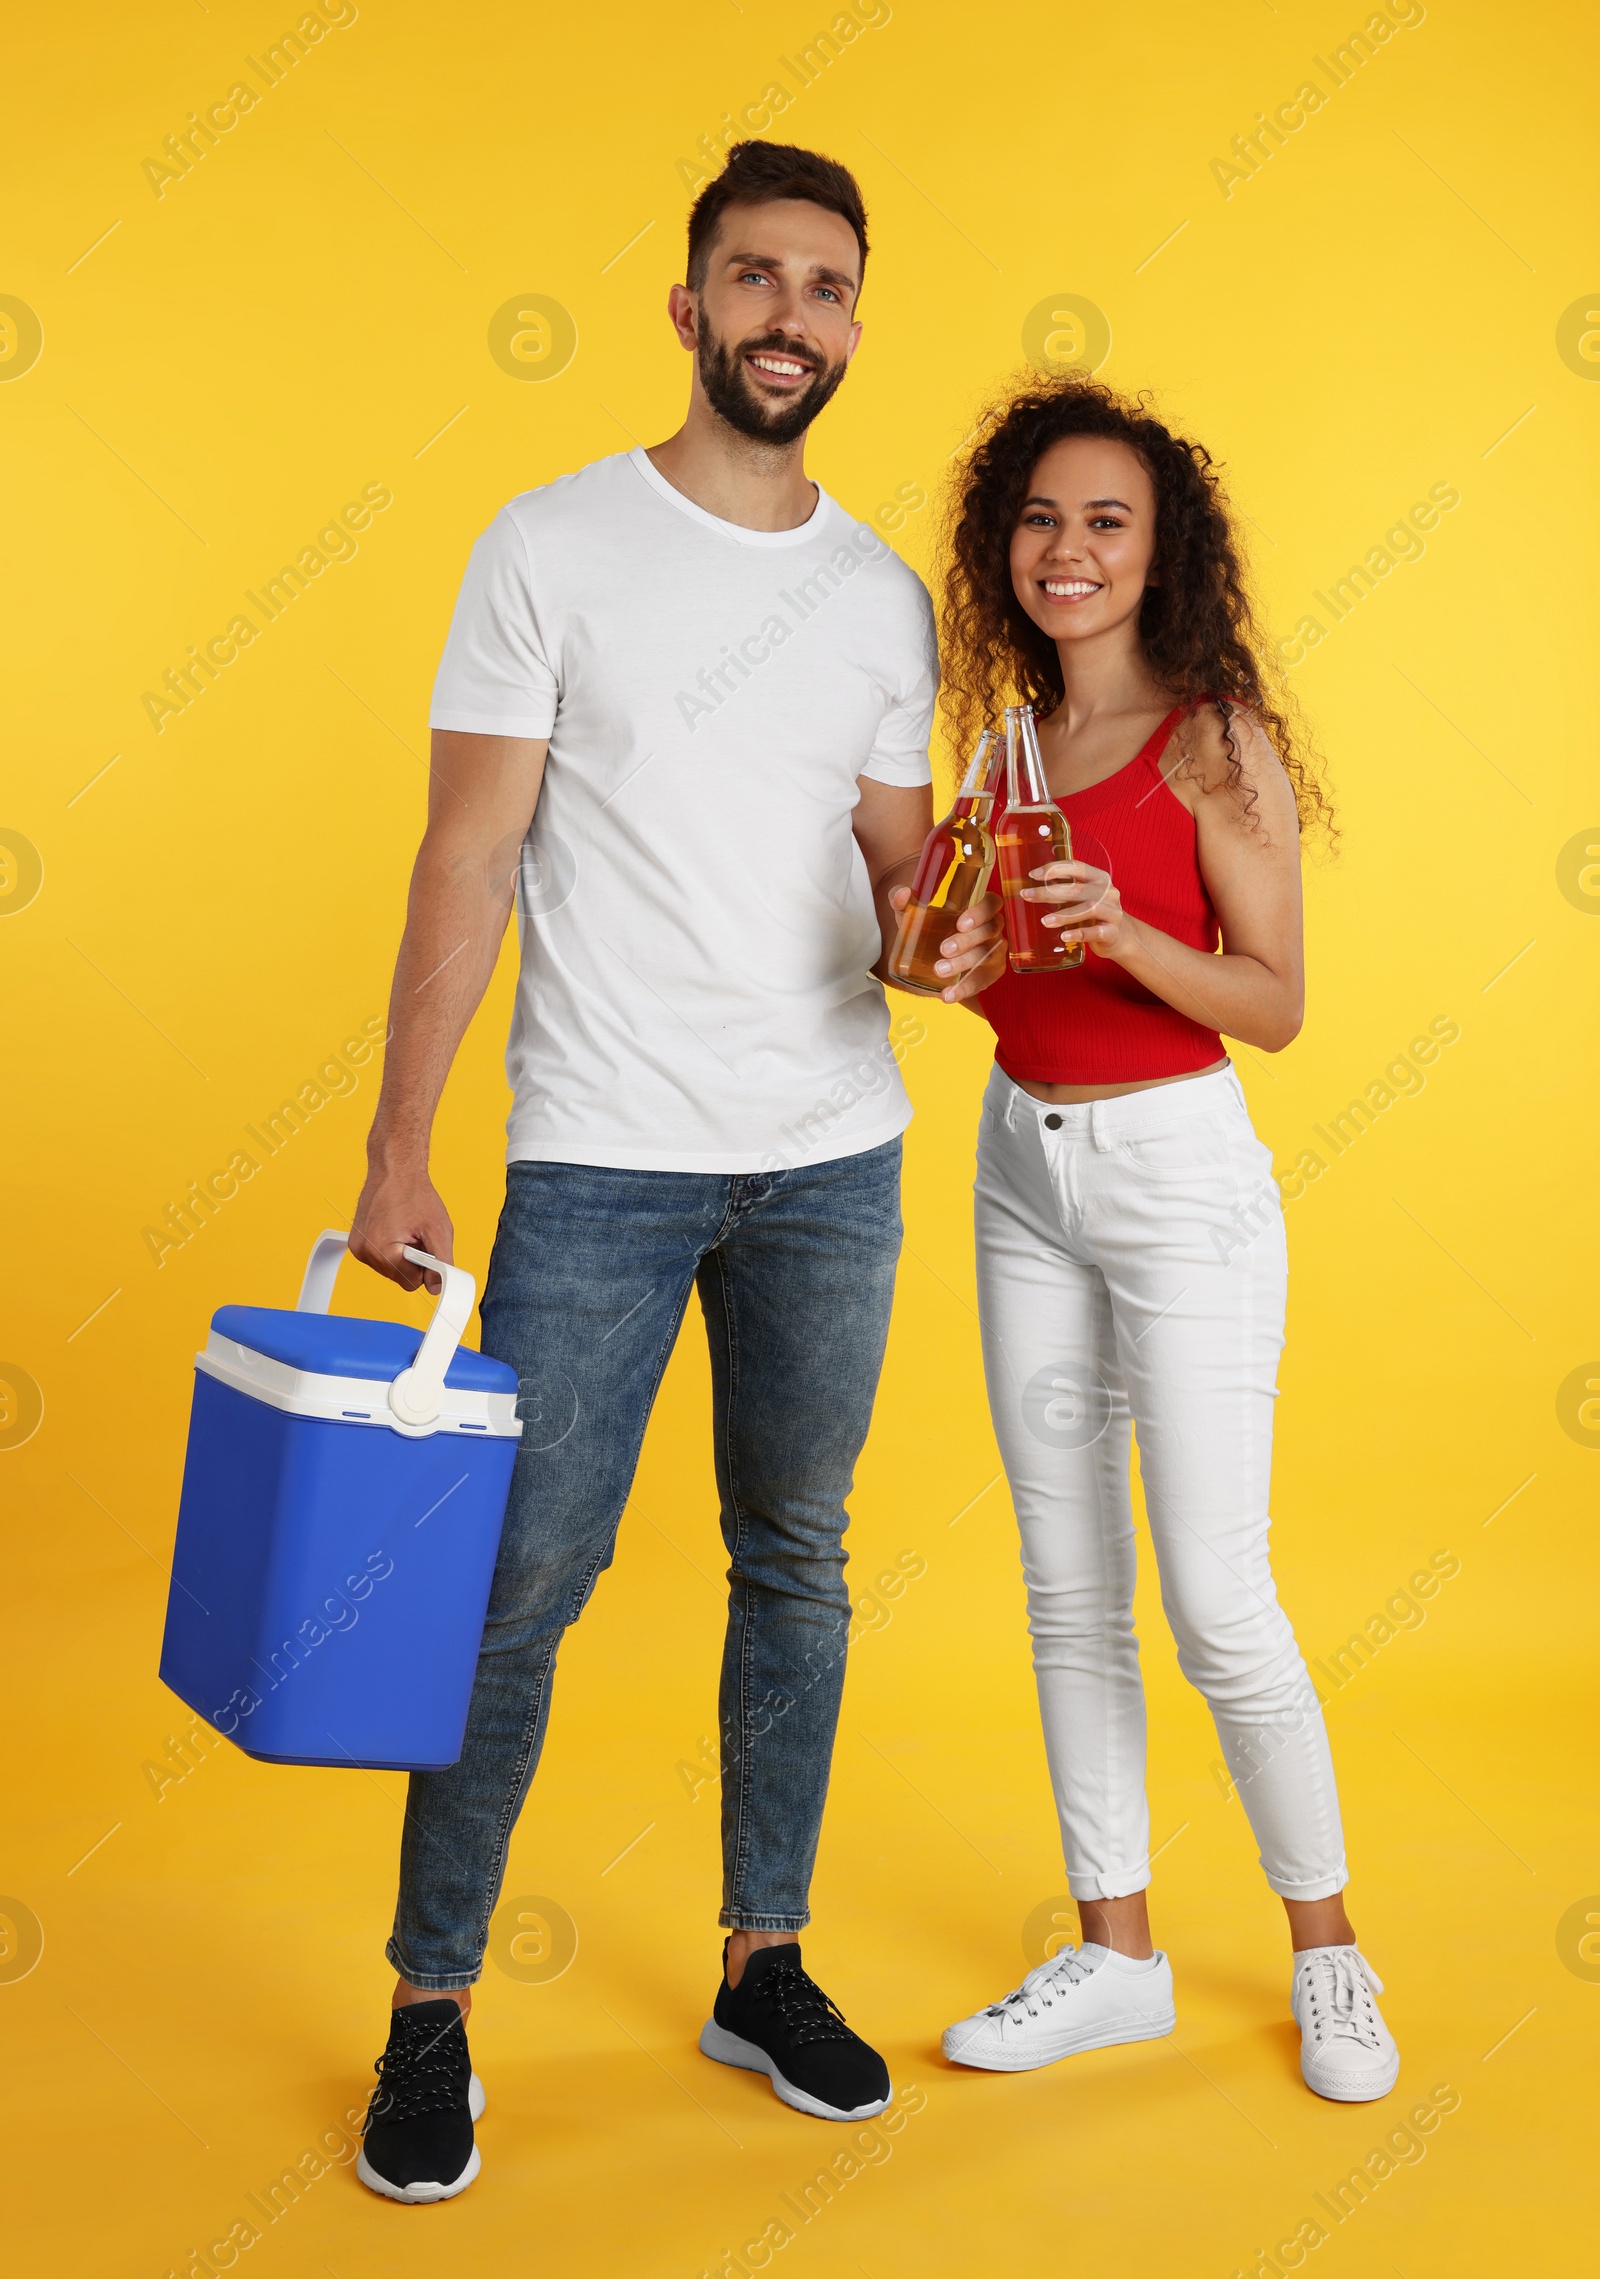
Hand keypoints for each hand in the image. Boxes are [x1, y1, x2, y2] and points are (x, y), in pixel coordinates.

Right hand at [348, 1158, 454, 1293]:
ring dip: (402, 1254)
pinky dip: (391, 1248)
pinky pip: (380, 1259)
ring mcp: (358, 1248)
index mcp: (383, 1252)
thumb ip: (441, 1262)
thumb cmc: (414, 1193)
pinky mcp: (356, 1243)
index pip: (412, 1282)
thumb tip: (437, 1287)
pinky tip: (394, 1228)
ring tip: (405, 1228)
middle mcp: (365, 1253)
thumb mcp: (438, 1229)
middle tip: (416, 1234)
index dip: (426, 1265)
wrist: (394, 1169)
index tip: (427, 1245)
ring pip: (391, 1270)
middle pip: (400, 1277)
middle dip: (413, 1260)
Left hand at [889, 886, 1006, 1001]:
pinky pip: (980, 982)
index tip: (960, 923)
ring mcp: (993, 952)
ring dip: (963, 964)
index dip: (981, 912)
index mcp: (977, 910)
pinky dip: (963, 989)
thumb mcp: (911, 915)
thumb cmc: (926, 930)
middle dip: (967, 940)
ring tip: (938, 970)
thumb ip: (903, 901)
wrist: (926, 961)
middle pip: (990, 930)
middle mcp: (990, 929)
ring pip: (986, 956)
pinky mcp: (988, 975)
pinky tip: (947, 994)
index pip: (992, 903)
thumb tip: (903, 893)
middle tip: (944, 949)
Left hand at [1022, 860, 1132, 960]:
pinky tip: (1064, 937)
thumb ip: (1067, 888)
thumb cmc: (1095, 914)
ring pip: (1088, 909)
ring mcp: (1112, 912)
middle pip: (1077, 889)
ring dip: (1063, 915)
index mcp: (1099, 878)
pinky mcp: (1112, 933)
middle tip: (1026, 895)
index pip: (1076, 867)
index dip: (1054, 869)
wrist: (1120, 937)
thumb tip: (1032, 883)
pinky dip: (1078, 933)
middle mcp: (1108, 892)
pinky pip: (1094, 932)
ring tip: (1044, 921)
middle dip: (1048, 892)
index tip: (1032, 875)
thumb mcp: (1085, 896)